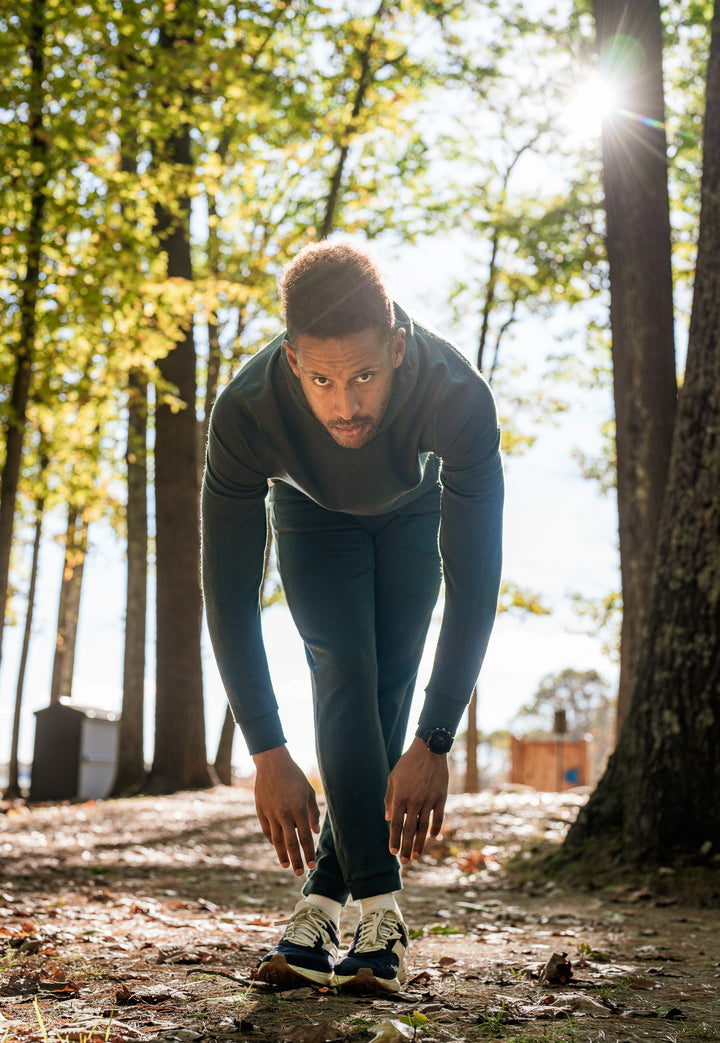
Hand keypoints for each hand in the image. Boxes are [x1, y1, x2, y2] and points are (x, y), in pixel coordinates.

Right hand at [253, 745, 319, 875]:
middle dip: (296, 861)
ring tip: (286, 866)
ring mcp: (270, 813)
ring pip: (276, 840)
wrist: (272, 763)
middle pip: (290, 844)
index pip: (305, 838)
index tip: (312, 866)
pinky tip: (276, 847)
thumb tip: (314, 832)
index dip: (309, 854)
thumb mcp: (308, 792)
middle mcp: (284, 814)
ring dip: (282, 855)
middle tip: (300, 874)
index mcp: (298, 809)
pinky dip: (271, 841)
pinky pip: (266, 831)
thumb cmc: (294, 776)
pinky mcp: (260, 811)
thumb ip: (312, 812)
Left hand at [384, 737, 448, 863]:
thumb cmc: (407, 764)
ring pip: (424, 827)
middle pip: (410, 830)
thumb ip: (389, 798)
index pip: (397, 824)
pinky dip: (435, 828)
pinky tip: (431, 837)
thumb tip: (389, 819)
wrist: (429, 750)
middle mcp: (414, 801)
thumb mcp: (393, 778)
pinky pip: (438, 817)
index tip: (393, 853)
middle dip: (406, 848)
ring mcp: (429, 800)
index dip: (394, 839)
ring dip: (420, 843)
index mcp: (400, 797)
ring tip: (417, 856)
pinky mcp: (441, 797)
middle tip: (405, 862)